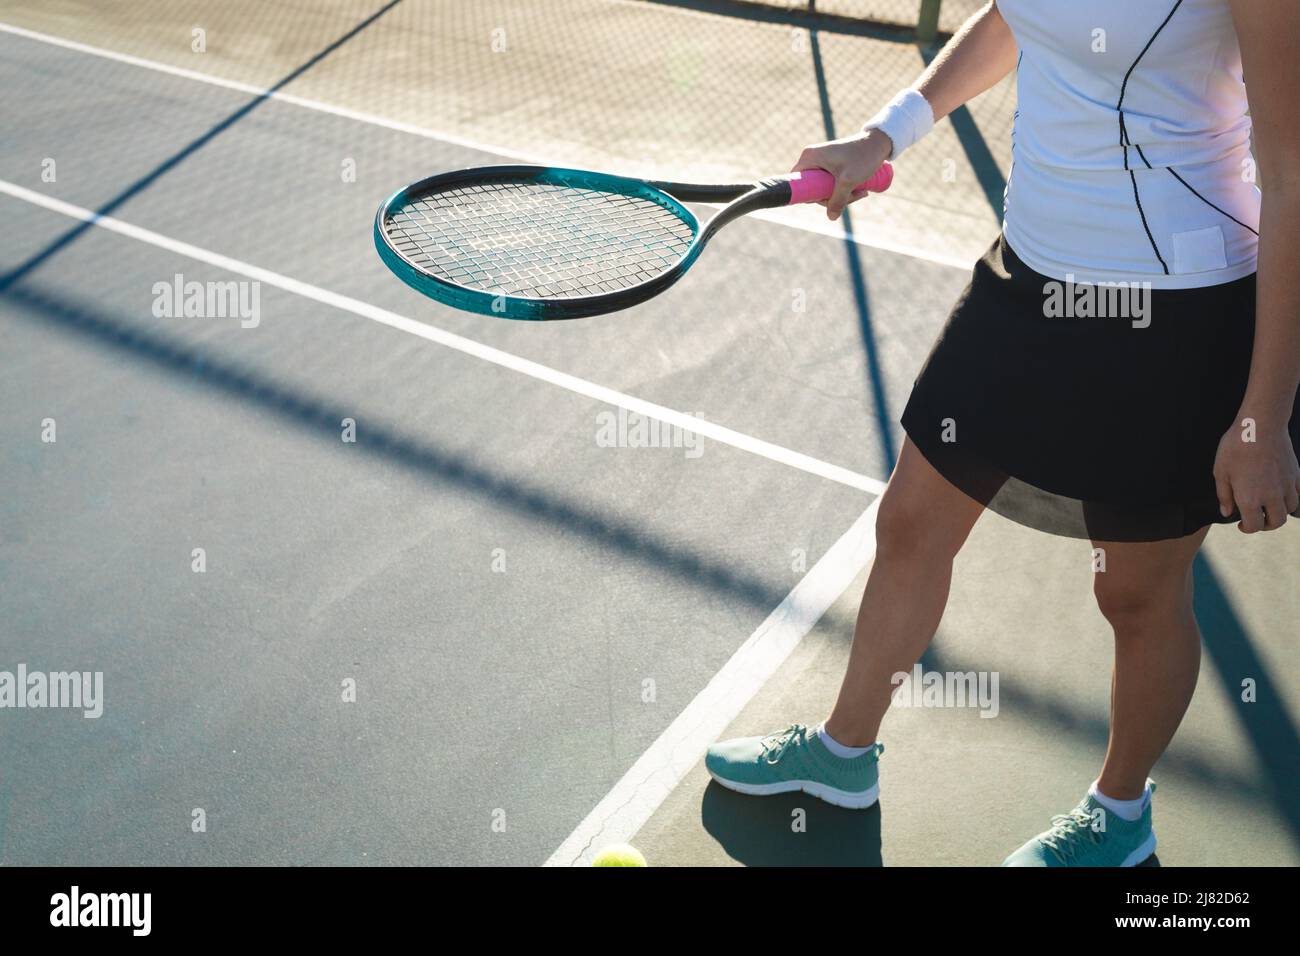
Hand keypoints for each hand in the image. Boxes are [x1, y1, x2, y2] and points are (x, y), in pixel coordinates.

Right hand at [791, 131, 892, 221]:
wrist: (879, 142)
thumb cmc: (863, 157)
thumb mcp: (849, 181)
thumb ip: (839, 200)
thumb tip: (831, 217)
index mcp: (809, 157)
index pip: (798, 183)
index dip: (810, 196)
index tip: (828, 199)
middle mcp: (812, 158)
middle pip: (812, 188)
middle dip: (832, 197)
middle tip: (851, 197)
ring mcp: (821, 161)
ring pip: (824, 188)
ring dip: (842, 195)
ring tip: (861, 192)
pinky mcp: (831, 164)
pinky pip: (831, 183)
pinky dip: (843, 189)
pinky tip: (858, 189)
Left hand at [1212, 417, 1299, 532]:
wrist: (1260, 426)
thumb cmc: (1236, 448)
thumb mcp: (1220, 472)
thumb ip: (1224, 495)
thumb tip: (1227, 512)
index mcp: (1250, 498)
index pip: (1254, 525)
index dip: (1247, 529)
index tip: (1242, 525)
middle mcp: (1272, 496)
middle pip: (1276, 522)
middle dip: (1266, 525)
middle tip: (1257, 519)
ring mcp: (1287, 486)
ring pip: (1290, 509)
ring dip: (1280, 512)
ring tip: (1269, 506)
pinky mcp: (1296, 475)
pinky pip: (1299, 494)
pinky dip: (1291, 498)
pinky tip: (1281, 493)